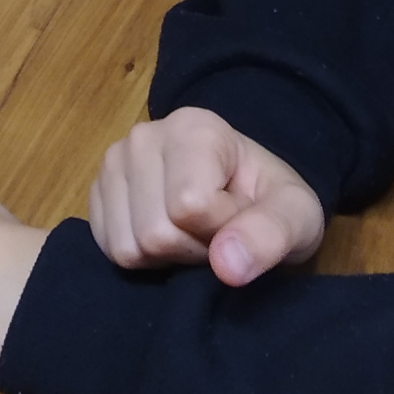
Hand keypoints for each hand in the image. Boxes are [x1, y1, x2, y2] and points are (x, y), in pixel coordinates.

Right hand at [88, 108, 324, 286]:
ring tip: (193, 233)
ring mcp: (113, 163)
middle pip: (155, 231)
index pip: (189, 206)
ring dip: (167, 258)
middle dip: (192, 248)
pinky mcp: (97, 192)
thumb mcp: (297, 217)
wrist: (244, 194)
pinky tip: (167, 237)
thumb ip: (271, 235)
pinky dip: (142, 259)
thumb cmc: (271, 202)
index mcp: (193, 127)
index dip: (221, 230)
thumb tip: (227, 265)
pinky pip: (108, 249)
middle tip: (217, 232)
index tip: (239, 217)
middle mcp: (142, 136)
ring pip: (128, 247)